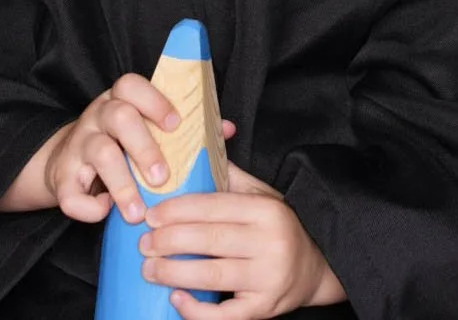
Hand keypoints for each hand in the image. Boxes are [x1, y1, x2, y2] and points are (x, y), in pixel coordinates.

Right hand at [44, 71, 236, 223]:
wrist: (65, 163)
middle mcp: (98, 116)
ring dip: (122, 184)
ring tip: (138, 212)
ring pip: (98, 153)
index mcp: (120, 101)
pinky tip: (105, 213)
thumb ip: (184, 129)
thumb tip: (226, 128)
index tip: (176, 123)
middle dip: (144, 147)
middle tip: (163, 177)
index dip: (154, 101)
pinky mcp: (62, 177)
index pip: (131, 85)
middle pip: (118, 116)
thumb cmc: (120, 145)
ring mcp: (78, 144)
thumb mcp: (146, 130)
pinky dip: (87, 207)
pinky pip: (70, 192)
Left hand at [138, 160, 345, 317]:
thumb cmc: (278, 227)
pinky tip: (176, 299)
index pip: (215, 206)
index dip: (179, 210)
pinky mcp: (264, 309)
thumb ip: (228, 178)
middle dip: (170, 241)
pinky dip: (197, 310)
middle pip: (210, 240)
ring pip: (214, 275)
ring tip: (149, 269)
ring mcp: (268, 278)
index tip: (151, 214)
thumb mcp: (261, 196)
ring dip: (175, 273)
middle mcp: (269, 242)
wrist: (314, 268)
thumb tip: (191, 154)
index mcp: (266, 210)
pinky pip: (226, 315)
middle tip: (143, 242)